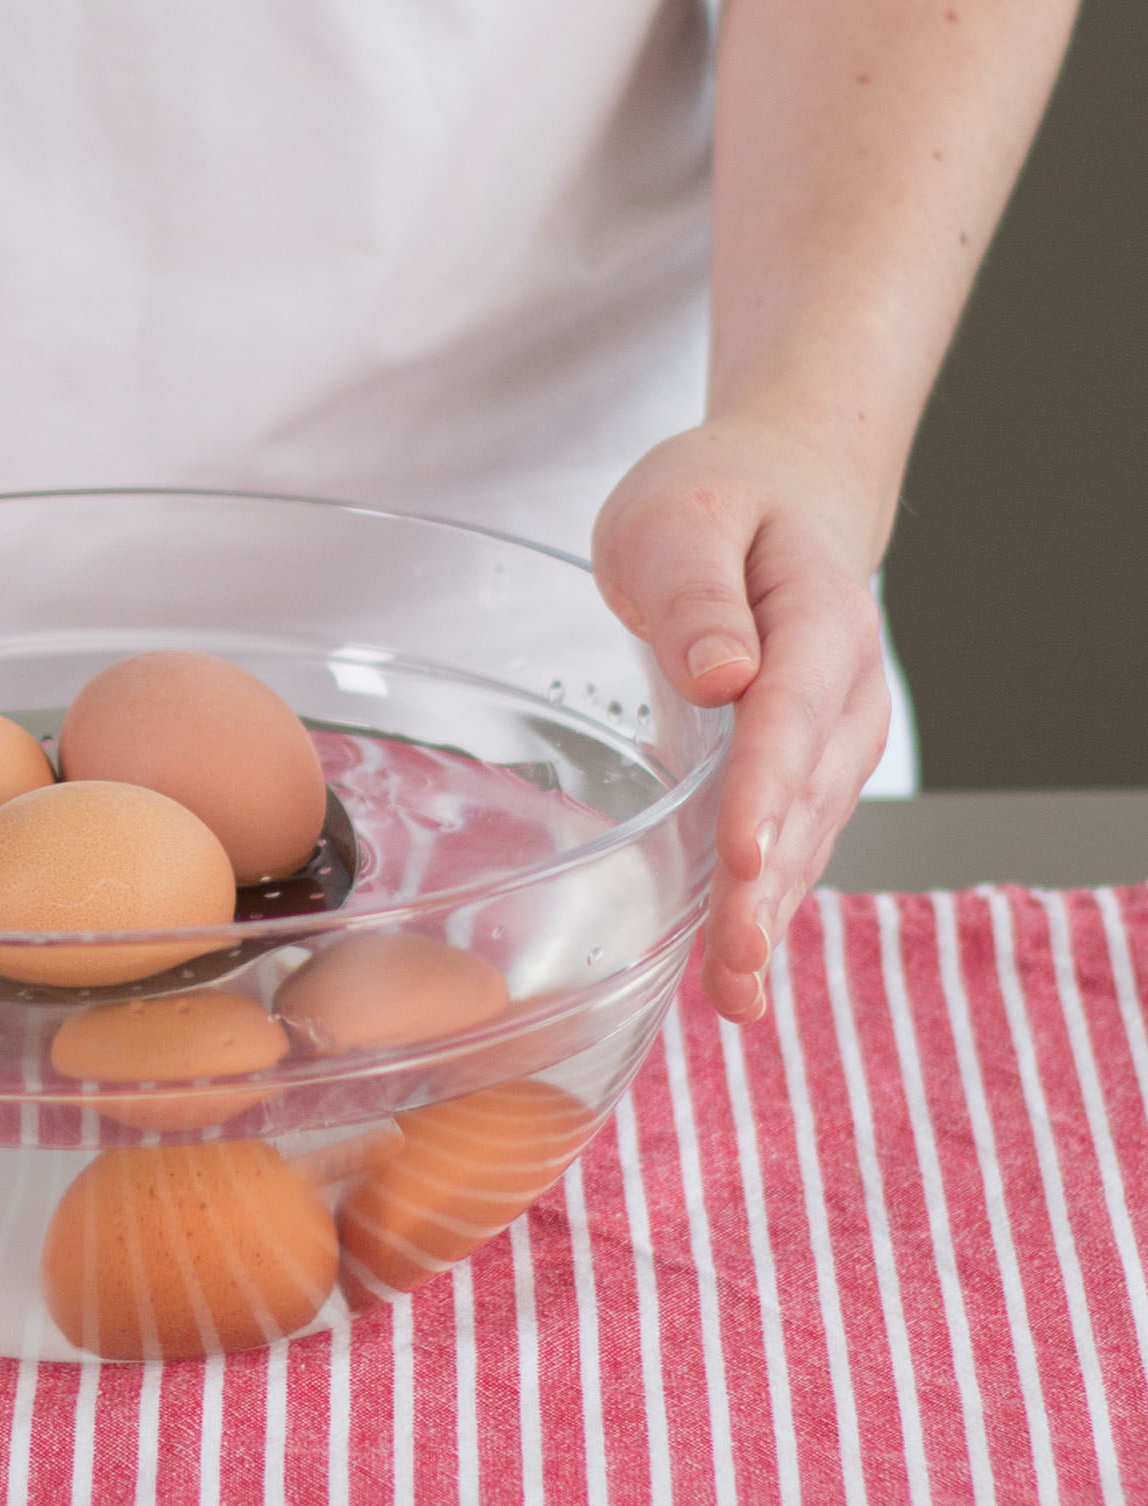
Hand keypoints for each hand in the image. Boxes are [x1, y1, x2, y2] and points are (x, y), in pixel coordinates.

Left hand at [593, 417, 892, 1022]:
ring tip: (732, 991)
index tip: (743, 853)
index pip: (790, 713)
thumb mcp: (681, 519)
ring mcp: (832, 738)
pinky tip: (738, 983)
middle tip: (731, 954)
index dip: (768, 787)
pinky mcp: (806, 771)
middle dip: (769, 881)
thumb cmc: (713, 503)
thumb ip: (698, 592)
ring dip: (770, 915)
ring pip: (807, 837)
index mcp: (817, 618)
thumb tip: (721, 671)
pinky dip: (766, 912)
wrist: (774, 498)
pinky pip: (791, 846)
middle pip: (807, 794)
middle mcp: (841, 690)